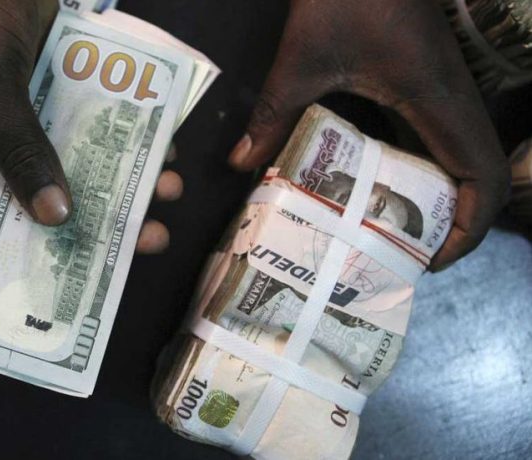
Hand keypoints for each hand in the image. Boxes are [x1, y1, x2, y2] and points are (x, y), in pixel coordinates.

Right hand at [0, 0, 179, 251]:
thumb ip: (19, 150)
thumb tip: (56, 218)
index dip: (41, 248)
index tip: (87, 270)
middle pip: (53, 195)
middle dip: (106, 215)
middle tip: (149, 234)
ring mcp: (33, 114)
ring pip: (84, 159)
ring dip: (129, 175)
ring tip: (169, 190)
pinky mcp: (63, 88)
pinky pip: (100, 122)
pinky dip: (131, 134)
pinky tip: (165, 149)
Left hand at [228, 0, 509, 268]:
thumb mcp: (303, 60)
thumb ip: (274, 113)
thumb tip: (240, 163)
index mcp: (436, 101)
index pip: (480, 174)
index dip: (468, 227)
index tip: (431, 259)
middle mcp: (451, 103)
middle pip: (476, 178)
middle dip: (449, 226)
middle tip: (402, 255)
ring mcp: (443, 95)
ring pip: (461, 162)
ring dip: (437, 203)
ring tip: (392, 235)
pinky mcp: (427, 88)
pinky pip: (438, 142)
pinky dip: (422, 175)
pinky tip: (381, 190)